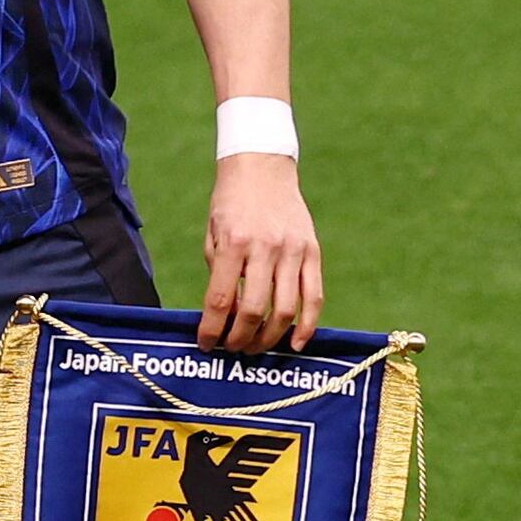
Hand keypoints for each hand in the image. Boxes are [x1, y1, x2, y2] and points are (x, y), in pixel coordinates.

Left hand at [194, 151, 322, 351]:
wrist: (262, 169)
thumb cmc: (230, 205)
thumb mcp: (213, 236)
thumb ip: (219, 274)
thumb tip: (226, 315)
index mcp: (233, 244)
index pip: (220, 299)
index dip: (212, 328)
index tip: (205, 345)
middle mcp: (265, 248)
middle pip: (255, 309)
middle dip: (241, 338)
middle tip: (232, 350)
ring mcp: (293, 251)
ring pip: (287, 308)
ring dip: (271, 337)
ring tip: (257, 348)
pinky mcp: (313, 252)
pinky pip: (315, 296)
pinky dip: (308, 324)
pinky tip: (297, 342)